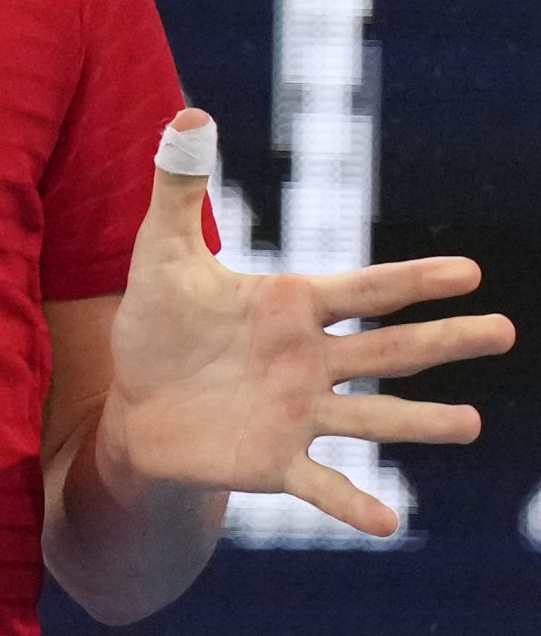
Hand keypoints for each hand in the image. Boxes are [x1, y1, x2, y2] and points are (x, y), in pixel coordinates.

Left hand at [99, 111, 515, 535]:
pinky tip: (391, 524)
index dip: (416, 279)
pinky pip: (324, 486)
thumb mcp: (160, 251)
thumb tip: (188, 111)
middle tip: (506, 331)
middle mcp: (310, 360)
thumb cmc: (156, 323)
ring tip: (471, 426)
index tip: (470, 272)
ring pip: (373, 418)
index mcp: (293, 306)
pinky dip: (356, 504)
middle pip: (390, 348)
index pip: (366, 288)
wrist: (131, 403)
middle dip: (446, 340)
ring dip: (421, 424)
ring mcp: (299, 413)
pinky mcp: (274, 462)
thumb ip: (179, 187)